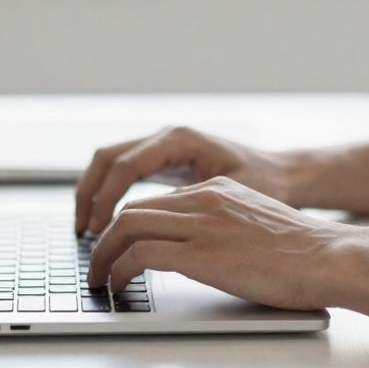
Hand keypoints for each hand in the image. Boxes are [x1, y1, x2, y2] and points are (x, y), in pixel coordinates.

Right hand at [74, 125, 294, 233]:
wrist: (285, 174)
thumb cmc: (265, 183)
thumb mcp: (226, 195)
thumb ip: (188, 203)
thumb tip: (149, 227)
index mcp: (180, 140)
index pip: (126, 165)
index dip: (106, 199)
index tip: (98, 229)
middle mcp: (167, 137)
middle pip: (107, 157)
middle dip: (89, 193)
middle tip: (83, 229)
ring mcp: (163, 146)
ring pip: (110, 162)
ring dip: (93, 193)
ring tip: (87, 229)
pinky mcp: (164, 161)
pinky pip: (124, 172)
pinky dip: (108, 193)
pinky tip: (106, 221)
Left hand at [84, 177, 347, 309]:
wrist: (329, 257)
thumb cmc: (305, 254)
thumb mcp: (258, 226)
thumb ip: (227, 229)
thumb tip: (208, 254)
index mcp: (219, 191)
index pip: (158, 201)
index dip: (130, 225)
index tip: (119, 246)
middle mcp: (205, 200)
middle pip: (134, 209)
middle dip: (106, 238)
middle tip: (96, 264)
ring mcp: (201, 225)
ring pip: (127, 226)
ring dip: (103, 255)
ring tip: (97, 278)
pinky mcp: (200, 253)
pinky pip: (139, 255)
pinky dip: (118, 270)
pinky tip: (116, 287)